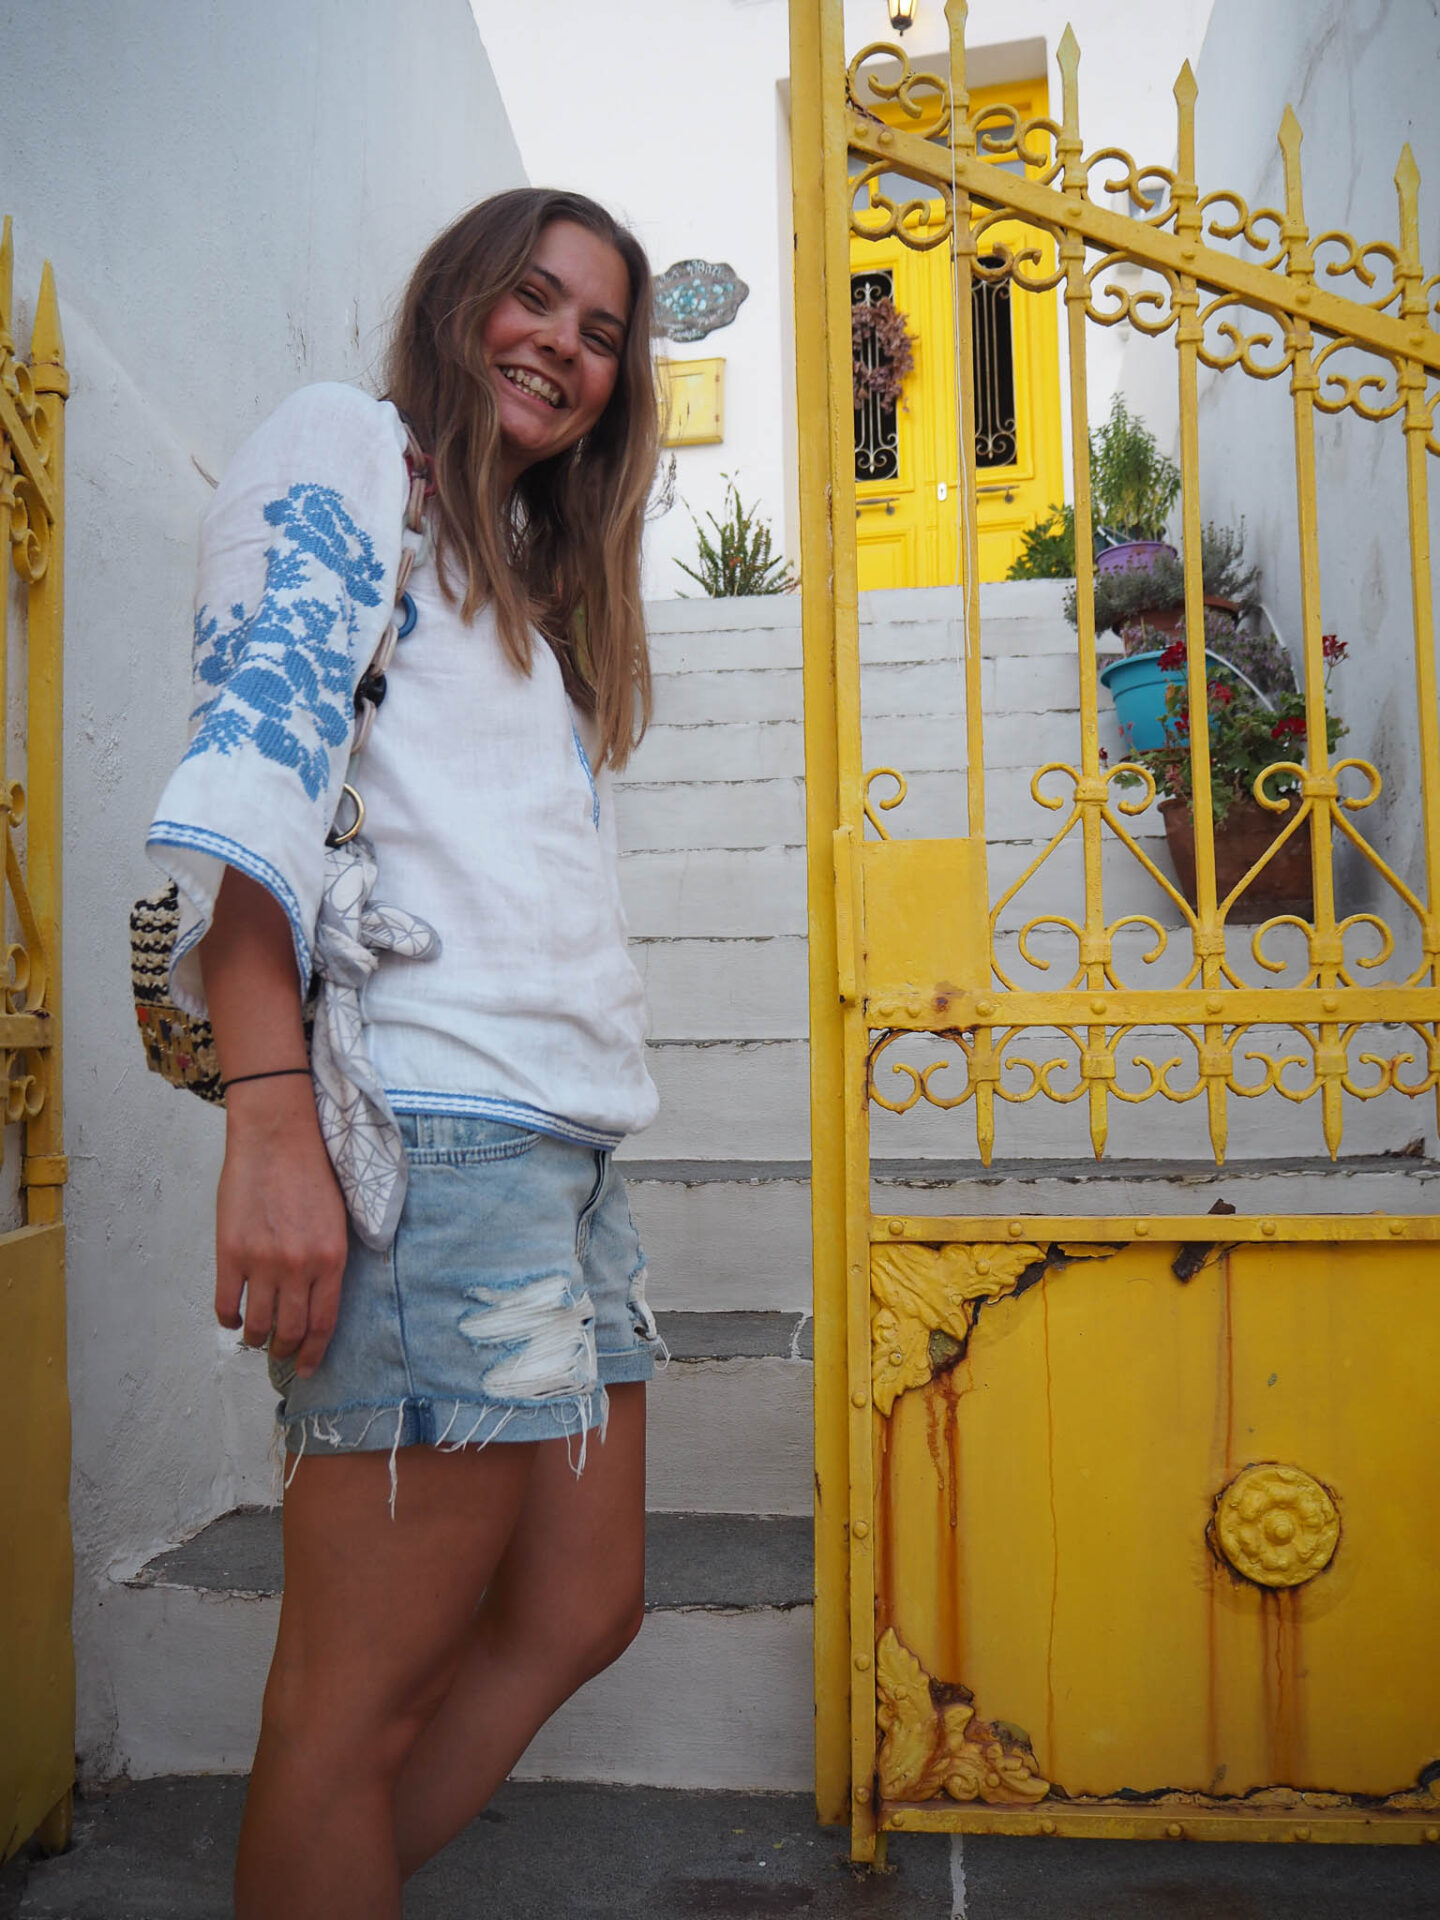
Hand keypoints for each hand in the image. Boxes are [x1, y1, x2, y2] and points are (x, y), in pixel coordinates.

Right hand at [214, 1076, 348, 1378]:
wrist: (277, 1136)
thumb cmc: (311, 1172)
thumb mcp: (338, 1220)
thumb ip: (329, 1261)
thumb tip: (320, 1299)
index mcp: (331, 1260)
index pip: (323, 1324)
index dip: (314, 1353)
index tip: (308, 1368)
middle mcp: (299, 1267)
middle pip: (290, 1331)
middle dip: (285, 1351)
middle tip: (281, 1354)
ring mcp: (263, 1262)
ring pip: (257, 1325)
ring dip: (256, 1339)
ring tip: (256, 1337)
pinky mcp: (231, 1252)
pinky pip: (226, 1303)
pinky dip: (228, 1319)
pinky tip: (232, 1318)